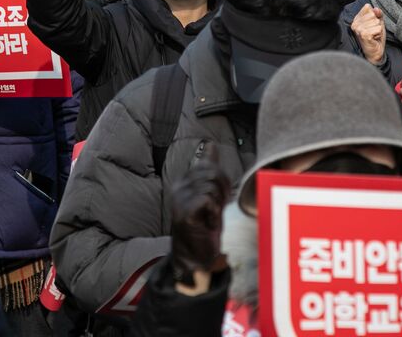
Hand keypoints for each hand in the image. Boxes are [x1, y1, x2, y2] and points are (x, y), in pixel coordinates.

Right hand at [169, 146, 230, 291]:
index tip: (219, 197)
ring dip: (218, 205)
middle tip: (216, 209)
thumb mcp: (209, 193)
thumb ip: (209, 169)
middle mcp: (178, 187)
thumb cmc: (204, 225)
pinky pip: (207, 200)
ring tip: (210, 217)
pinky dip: (214, 213)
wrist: (195, 257)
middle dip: (222, 192)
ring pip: (210, 187)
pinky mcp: (183, 212)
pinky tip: (208, 223)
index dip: (221, 180)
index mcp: (184, 181)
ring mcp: (179, 199)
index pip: (208, 165)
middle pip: (212, 173)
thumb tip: (210, 144)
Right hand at [351, 5, 386, 64]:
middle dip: (377, 23)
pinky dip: (379, 33)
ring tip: (374, 35)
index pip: (368, 7)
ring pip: (376, 21)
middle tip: (373, 32)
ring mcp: (358, 29)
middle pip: (373, 14)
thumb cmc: (376, 38)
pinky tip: (374, 38)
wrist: (375, 52)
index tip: (372, 25)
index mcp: (356, 19)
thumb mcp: (378, 23)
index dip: (374, 15)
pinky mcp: (364, 35)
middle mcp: (355, 23)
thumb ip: (378, 14)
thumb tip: (376, 9)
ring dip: (378, 29)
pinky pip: (378, 28)